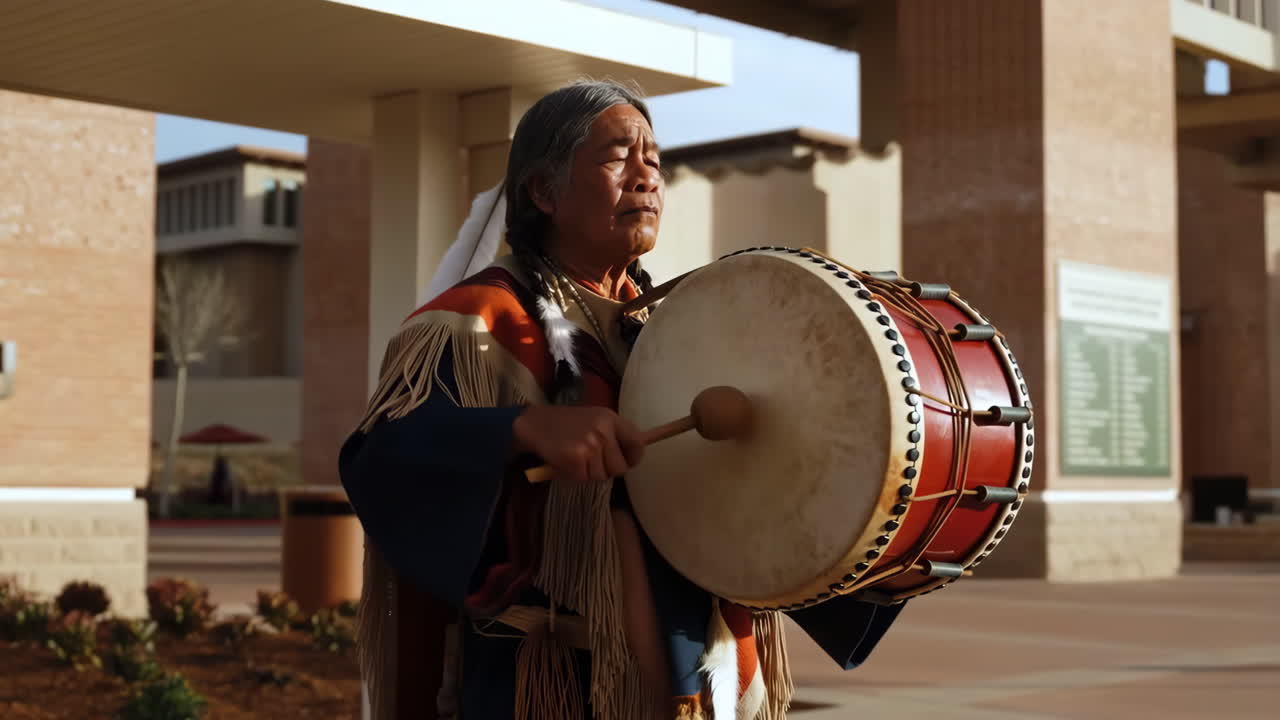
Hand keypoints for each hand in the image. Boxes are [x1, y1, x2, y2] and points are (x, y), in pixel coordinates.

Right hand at [511, 405, 644, 484]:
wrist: (533, 423)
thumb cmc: (565, 424)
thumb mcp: (593, 419)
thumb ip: (613, 434)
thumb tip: (632, 456)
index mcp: (610, 418)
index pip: (637, 443)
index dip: (632, 457)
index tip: (624, 461)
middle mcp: (603, 430)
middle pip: (619, 467)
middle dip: (606, 470)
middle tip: (590, 460)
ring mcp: (589, 445)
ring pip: (601, 476)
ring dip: (588, 473)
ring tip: (575, 458)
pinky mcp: (575, 459)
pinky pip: (584, 479)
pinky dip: (574, 476)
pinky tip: (565, 462)